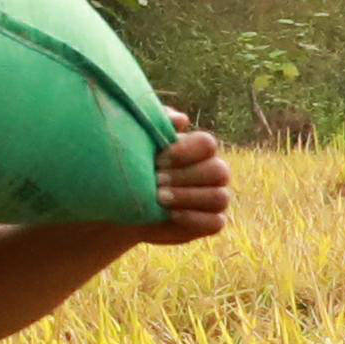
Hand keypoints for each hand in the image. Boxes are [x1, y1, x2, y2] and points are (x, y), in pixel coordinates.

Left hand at [144, 127, 233, 243]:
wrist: (124, 205)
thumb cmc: (134, 168)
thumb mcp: (139, 141)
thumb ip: (158, 124)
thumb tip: (181, 121)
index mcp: (199, 150)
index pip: (207, 144)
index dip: (186, 151)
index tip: (159, 158)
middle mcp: (213, 172)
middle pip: (218, 170)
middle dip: (184, 176)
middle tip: (155, 180)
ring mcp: (215, 198)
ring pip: (220, 196)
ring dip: (188, 197)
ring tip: (159, 197)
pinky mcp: (211, 222)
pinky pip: (215, 222)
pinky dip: (194, 218)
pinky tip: (171, 214)